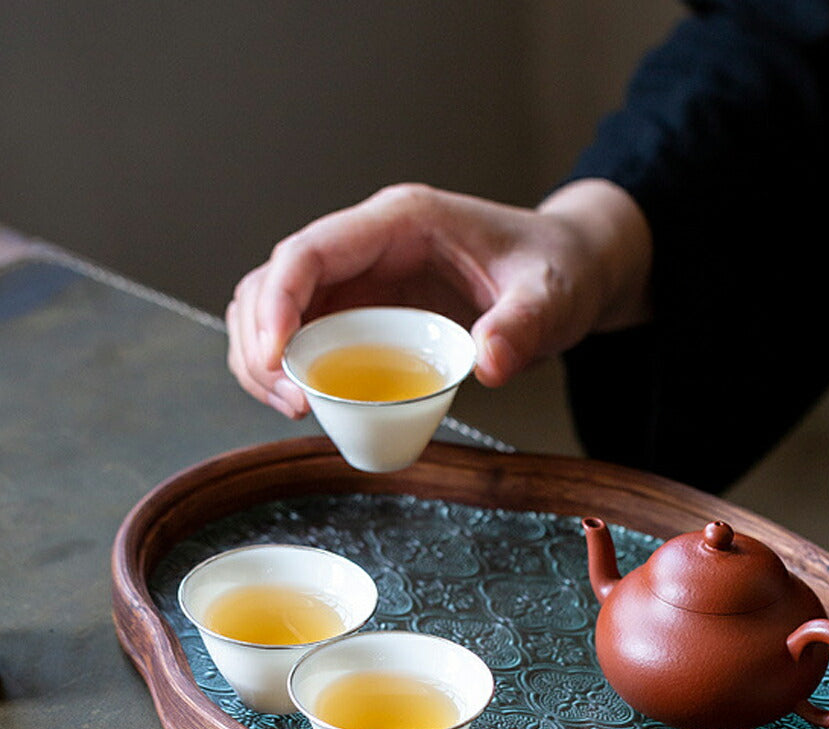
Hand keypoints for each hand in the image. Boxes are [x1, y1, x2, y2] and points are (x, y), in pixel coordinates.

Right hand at [226, 180, 652, 416]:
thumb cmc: (555, 269)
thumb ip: (523, 325)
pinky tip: (307, 402)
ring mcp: (359, 278)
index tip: (276, 359)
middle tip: (295, 402)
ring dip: (263, 359)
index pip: (309, 250)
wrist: (567, 270)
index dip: (278, 301)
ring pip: (273, 307)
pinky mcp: (361, 311)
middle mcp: (366, 245)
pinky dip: (287, 369)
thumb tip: (489, 365)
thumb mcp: (551, 296)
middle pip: (273, 279)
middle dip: (261, 341)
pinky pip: (301, 335)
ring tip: (296, 407)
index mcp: (400, 222)